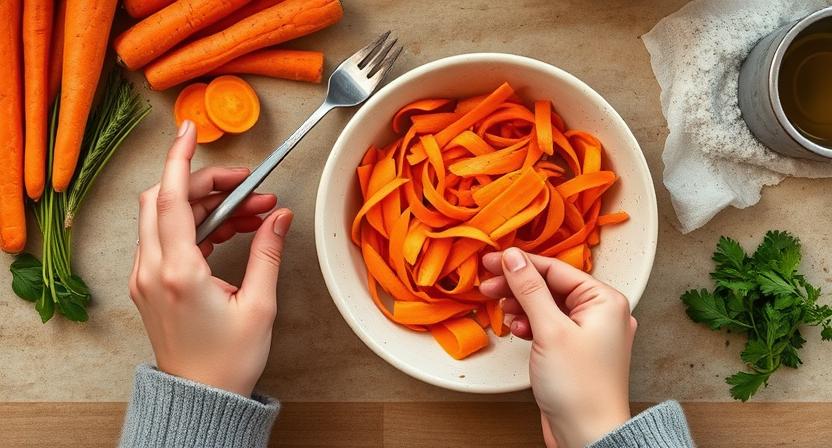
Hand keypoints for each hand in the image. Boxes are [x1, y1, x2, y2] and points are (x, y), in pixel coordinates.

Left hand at [128, 120, 293, 396]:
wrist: (200, 397)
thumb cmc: (227, 361)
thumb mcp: (258, 304)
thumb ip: (267, 252)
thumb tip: (280, 216)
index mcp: (178, 272)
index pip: (172, 198)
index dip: (181, 159)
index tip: (189, 131)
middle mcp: (152, 270)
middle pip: (167, 200)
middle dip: (206, 183)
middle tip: (247, 185)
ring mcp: (146, 278)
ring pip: (165, 217)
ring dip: (205, 205)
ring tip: (251, 212)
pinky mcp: (150, 285)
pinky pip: (166, 239)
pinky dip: (195, 225)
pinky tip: (229, 230)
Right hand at [479, 248, 636, 447]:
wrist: (588, 436)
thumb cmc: (581, 388)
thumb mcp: (550, 330)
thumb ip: (530, 289)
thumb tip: (513, 258)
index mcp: (605, 301)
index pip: (555, 269)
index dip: (520, 264)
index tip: (492, 261)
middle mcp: (601, 313)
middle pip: (550, 286)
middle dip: (517, 286)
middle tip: (488, 285)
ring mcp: (588, 333)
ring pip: (547, 305)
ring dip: (521, 305)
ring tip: (502, 310)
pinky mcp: (574, 351)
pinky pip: (549, 325)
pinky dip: (530, 324)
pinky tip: (517, 329)